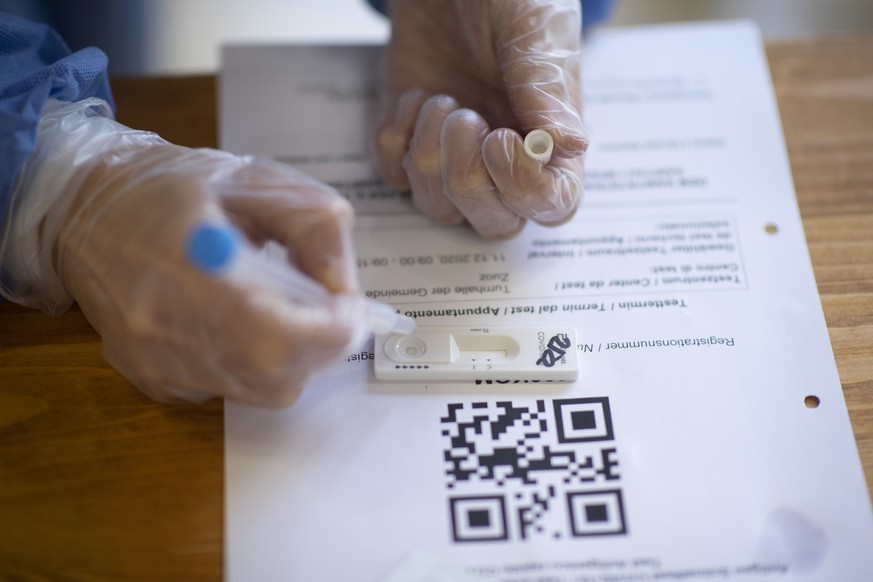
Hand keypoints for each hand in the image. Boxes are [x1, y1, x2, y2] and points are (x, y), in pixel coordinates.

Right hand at [58, 143, 367, 406]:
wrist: (84, 209)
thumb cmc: (171, 186)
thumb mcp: (256, 179)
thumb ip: (315, 226)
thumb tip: (344, 288)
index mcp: (187, 264)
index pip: (275, 334)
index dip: (330, 329)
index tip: (350, 305)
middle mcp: (163, 326)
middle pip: (276, 375)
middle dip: (323, 345)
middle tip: (331, 308)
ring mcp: (155, 362)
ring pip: (260, 391)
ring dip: (295, 357)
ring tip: (284, 306)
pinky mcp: (153, 379)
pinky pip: (231, 389)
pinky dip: (257, 364)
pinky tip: (242, 321)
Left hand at [374, 0, 586, 238]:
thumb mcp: (535, 30)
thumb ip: (548, 90)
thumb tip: (570, 147)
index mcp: (551, 139)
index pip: (552, 206)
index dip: (524, 191)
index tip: (500, 140)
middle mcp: (505, 159)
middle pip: (493, 223)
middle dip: (468, 180)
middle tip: (463, 119)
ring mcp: (454, 153)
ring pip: (438, 208)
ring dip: (429, 157)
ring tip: (438, 99)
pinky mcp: (411, 139)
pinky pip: (395, 176)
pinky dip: (397, 140)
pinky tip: (414, 95)